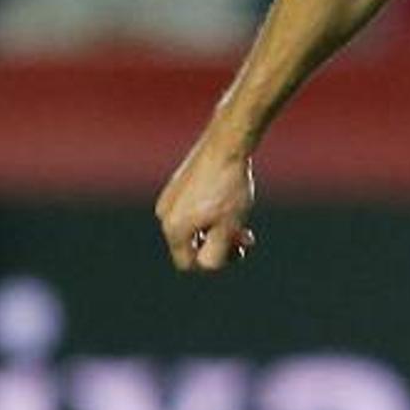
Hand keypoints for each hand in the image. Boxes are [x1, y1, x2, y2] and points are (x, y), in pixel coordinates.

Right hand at [156, 137, 258, 273]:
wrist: (227, 144)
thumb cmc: (230, 187)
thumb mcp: (227, 227)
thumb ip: (215, 254)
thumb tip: (204, 265)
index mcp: (173, 229)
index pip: (188, 263)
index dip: (216, 263)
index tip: (239, 248)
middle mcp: (164, 214)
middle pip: (191, 245)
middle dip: (219, 245)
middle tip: (245, 237)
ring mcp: (169, 198)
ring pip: (194, 227)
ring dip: (217, 230)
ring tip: (241, 220)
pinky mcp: (177, 185)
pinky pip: (192, 210)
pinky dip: (210, 213)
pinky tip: (230, 203)